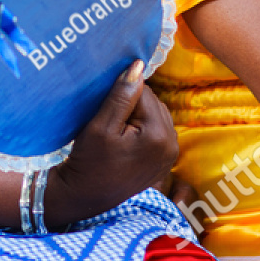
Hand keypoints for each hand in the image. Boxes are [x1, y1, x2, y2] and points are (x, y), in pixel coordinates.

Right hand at [47, 61, 178, 223]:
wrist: (87, 195)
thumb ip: (121, 95)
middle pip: (153, 102)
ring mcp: (171, 153)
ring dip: (136, 115)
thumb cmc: (89, 161)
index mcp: (159, 135)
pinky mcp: (166, 159)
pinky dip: (141, 128)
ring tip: (115, 132)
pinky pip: (157, 129)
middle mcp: (172, 144)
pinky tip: (124, 139)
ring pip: (155, 113)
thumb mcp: (101, 126)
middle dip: (131, 105)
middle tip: (109, 123)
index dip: (121, 96)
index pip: (144, 92)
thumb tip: (139, 64)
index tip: (105, 112)